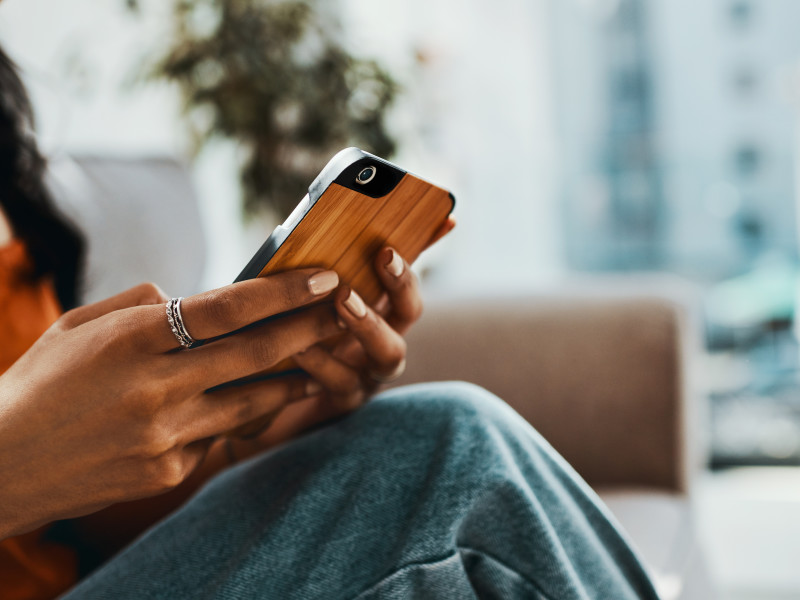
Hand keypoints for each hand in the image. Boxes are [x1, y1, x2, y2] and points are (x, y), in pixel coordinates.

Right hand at [0, 269, 342, 538]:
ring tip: (322, 357)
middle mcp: (153, 389)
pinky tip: (255, 401)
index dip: (283, 292)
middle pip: (255, 353)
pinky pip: (221, 436)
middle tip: (345, 310)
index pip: (226, 308)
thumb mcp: (81, 325)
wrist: (1, 464)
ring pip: (253, 400)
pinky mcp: (168, 472)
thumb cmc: (42, 382)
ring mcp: (164, 437)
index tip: (324, 278)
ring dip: (294, 376)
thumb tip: (199, 302)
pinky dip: (240, 415)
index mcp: (130, 340)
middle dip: (309, 328)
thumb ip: (145, 306)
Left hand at [237, 217, 455, 450]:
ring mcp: (368, 373)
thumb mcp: (296, 296)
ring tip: (344, 300)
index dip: (418, 252)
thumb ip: (313, 269)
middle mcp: (381, 340)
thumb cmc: (278, 334)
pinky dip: (325, 363)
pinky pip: (344, 383)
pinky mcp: (343, 403)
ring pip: (390, 353)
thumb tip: (317, 224)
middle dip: (401, 283)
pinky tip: (301, 347)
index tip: (419, 229)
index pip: (405, 275)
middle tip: (383, 256)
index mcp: (375, 308)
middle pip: (409, 312)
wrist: (253, 398)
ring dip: (370, 323)